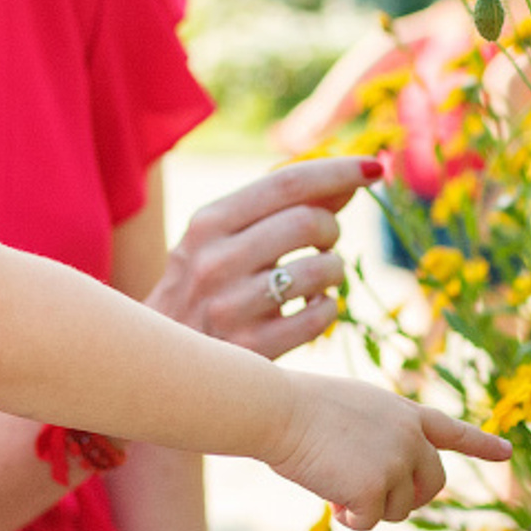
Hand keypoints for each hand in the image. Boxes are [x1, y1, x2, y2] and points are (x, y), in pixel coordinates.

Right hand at [146, 157, 382, 360]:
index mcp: (207, 224)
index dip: (337, 170)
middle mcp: (214, 262)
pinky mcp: (251, 351)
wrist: (156, 364)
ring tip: (320, 277)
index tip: (374, 166)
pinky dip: (328, 306)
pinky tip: (311, 307)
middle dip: (331, 229)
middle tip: (325, 241)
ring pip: (320, 269)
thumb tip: (348, 180)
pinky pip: (320, 315)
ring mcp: (231, 308)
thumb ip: (279, 209)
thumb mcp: (221, 240)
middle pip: (307, 222)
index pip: (285, 182)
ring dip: (335, 269)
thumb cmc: (201, 290)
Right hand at [271, 375, 510, 530]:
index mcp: (405, 412)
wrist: (278, 410)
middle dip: (409, 499)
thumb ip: (380, 436)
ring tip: (335, 480)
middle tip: (371, 497)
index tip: (507, 452)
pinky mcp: (376, 488)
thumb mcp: (353, 410)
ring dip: (369, 506)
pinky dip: (349, 517)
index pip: (452, 430)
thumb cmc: (299, 407)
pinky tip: (329, 494)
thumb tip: (383, 482)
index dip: (480, 444)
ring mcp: (397, 462)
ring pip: (399, 509)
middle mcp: (411, 437)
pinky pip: (369, 521)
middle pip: (433, 485)